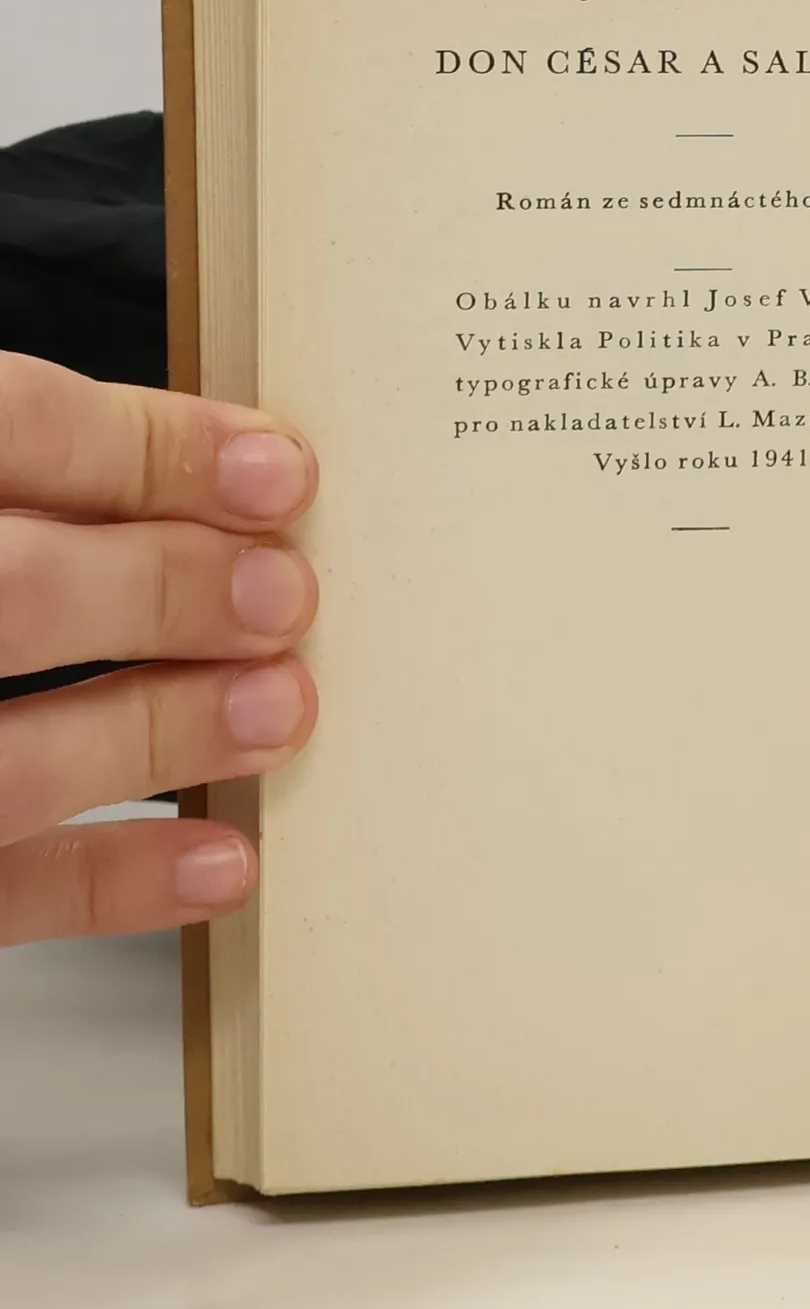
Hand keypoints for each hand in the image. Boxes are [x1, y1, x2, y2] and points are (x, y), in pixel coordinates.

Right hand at [0, 354, 316, 945]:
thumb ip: (2, 466)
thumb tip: (179, 467)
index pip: (1, 425)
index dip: (147, 447)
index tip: (269, 466)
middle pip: (10, 590)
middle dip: (166, 590)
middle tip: (282, 592)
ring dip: (157, 733)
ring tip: (278, 708)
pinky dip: (103, 882)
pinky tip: (215, 859)